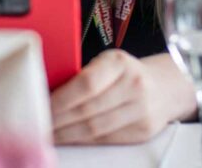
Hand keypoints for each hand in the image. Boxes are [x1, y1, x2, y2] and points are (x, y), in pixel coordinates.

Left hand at [50, 50, 196, 144]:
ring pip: (96, 129)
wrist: (166, 87)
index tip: (40, 105)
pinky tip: (68, 138)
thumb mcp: (108, 61)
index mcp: (119, 62)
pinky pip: (106, 139)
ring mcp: (141, 111)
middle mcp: (134, 85)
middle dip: (58, 120)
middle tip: (35, 124)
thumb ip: (84, 73)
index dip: (60, 99)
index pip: (86, 84)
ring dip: (67, 134)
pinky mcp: (143, 131)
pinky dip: (83, 140)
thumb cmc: (126, 72)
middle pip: (88, 110)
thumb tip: (46, 90)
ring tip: (47, 134)